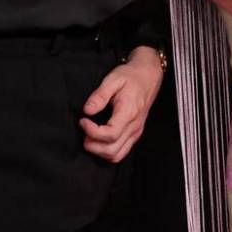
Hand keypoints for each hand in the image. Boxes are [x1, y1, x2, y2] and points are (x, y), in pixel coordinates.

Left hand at [79, 47, 163, 163]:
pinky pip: (121, 152)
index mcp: (129, 112)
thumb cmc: (131, 77)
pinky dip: (107, 152)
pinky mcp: (135, 134)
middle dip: (92, 145)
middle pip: (111, 150)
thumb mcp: (113, 79)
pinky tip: (99, 140)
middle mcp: (134, 126)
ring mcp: (136, 132)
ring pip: (116, 155)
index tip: (83, 120)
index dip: (92, 132)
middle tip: (84, 131)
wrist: (148, 76)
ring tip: (90, 136)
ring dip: (99, 151)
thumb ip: (100, 95)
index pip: (110, 135)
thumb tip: (87, 111)